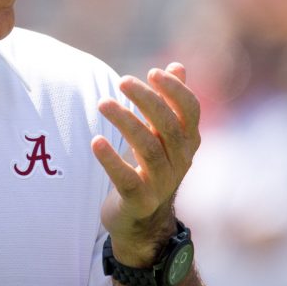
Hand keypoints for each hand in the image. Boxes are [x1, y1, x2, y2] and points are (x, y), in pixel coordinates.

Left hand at [92, 63, 200, 263]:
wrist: (143, 220)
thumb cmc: (152, 167)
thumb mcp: (163, 135)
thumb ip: (170, 102)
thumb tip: (177, 65)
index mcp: (188, 141)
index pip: (191, 111)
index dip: (175, 90)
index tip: (153, 72)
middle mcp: (180, 161)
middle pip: (168, 126)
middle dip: (146, 100)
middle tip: (122, 81)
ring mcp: (162, 183)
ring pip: (148, 149)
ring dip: (126, 122)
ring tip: (103, 103)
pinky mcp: (140, 201)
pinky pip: (128, 180)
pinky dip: (111, 160)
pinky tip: (96, 141)